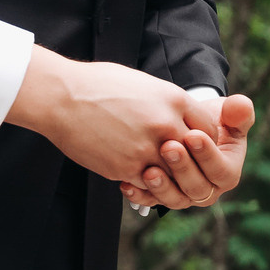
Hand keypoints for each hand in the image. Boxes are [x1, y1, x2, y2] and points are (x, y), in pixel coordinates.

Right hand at [8, 51, 232, 188]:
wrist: (61, 97)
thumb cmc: (98, 85)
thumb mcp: (143, 84)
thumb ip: (167, 103)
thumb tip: (181, 117)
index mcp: (174, 99)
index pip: (208, 129)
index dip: (202, 140)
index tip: (193, 144)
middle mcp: (166, 125)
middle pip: (195, 156)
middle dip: (190, 161)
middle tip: (181, 165)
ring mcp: (147, 149)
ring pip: (173, 175)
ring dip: (167, 176)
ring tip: (157, 172)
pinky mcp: (128, 168)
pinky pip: (148, 186)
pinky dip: (145, 184)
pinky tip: (135, 176)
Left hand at [120, 91, 253, 209]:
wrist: (186, 127)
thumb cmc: (210, 120)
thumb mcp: (226, 113)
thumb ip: (238, 112)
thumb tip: (241, 106)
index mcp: (228, 173)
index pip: (221, 170)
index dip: (208, 155)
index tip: (193, 134)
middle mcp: (208, 190)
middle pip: (198, 188)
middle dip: (183, 168)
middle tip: (168, 147)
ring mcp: (185, 196)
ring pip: (176, 199)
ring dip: (162, 187)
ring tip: (149, 170)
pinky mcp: (163, 197)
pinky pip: (151, 201)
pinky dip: (139, 195)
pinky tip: (127, 183)